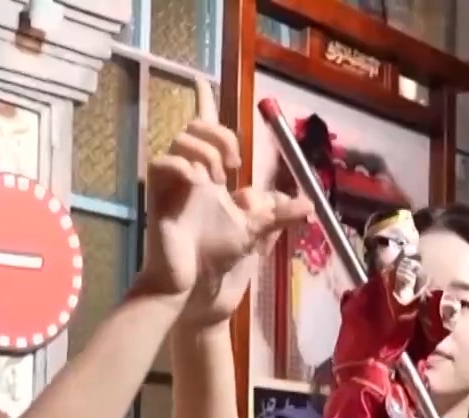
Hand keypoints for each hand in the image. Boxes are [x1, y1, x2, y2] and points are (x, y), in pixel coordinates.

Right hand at [138, 78, 311, 330]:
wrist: (193, 288)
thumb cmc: (217, 259)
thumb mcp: (255, 233)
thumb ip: (278, 215)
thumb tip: (308, 204)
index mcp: (209, 175)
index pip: (205, 129)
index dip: (202, 102)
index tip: (199, 79)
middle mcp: (189, 173)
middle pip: (196, 126)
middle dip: (220, 135)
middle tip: (235, 163)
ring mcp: (173, 183)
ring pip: (183, 140)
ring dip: (207, 152)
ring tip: (218, 181)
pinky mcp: (159, 196)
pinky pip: (165, 162)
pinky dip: (185, 167)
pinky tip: (200, 184)